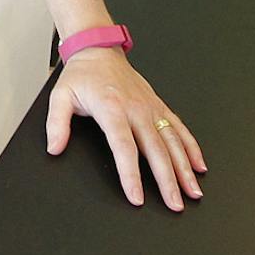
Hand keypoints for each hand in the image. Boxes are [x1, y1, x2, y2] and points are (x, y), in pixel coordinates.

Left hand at [45, 48, 205, 212]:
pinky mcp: (159, 106)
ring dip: (185, 168)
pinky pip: (179, 128)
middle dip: (167, 180)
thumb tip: (54, 148)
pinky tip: (199, 165)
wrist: (99, 50)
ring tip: (193, 192)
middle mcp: (136, 109)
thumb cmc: (82, 75)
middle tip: (174, 204)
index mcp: (112, 109)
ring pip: (172, 141)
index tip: (137, 197)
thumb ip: (56, 123)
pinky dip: (191, 147)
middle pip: (156, 150)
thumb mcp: (61, 96)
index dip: (131, 175)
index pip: (124, 148)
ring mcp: (150, 108)